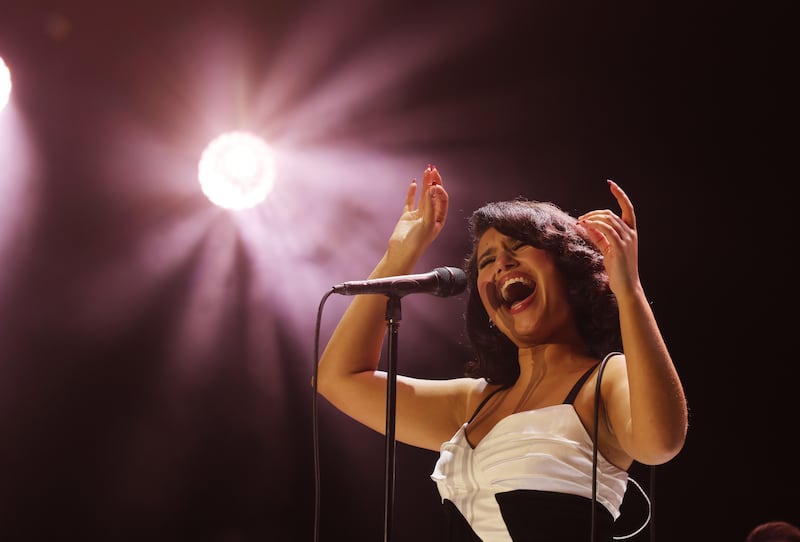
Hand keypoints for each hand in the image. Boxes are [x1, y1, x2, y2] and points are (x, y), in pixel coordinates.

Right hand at [387, 165, 448, 262]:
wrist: (401, 253)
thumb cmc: (417, 242)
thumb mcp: (427, 223)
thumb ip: (430, 206)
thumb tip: (432, 188)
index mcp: (439, 219)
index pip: (442, 200)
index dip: (440, 190)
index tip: (435, 184)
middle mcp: (430, 216)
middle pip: (434, 195)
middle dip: (434, 181)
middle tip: (433, 169)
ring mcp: (418, 216)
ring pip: (423, 196)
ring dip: (425, 183)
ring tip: (426, 170)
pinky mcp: (407, 217)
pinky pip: (410, 202)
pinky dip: (411, 193)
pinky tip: (413, 183)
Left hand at [577, 180, 638, 296]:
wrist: (626, 286)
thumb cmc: (617, 269)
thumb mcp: (608, 249)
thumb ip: (599, 236)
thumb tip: (587, 224)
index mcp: (631, 232)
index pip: (628, 208)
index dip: (620, 195)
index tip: (611, 184)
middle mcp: (631, 234)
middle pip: (611, 214)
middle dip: (594, 213)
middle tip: (581, 218)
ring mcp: (627, 240)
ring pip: (608, 220)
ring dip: (592, 218)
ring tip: (580, 222)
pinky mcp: (619, 247)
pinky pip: (606, 230)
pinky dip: (594, 225)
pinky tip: (585, 225)